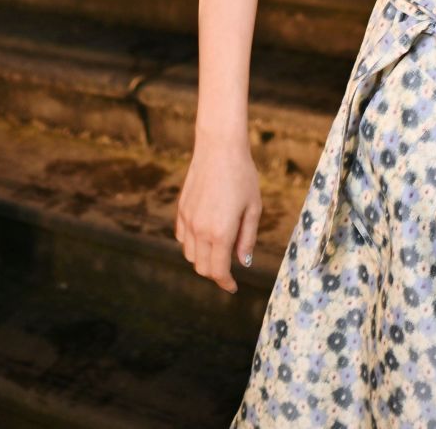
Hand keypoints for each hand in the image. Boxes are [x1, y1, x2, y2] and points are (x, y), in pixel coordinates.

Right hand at [175, 137, 261, 292]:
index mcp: (221, 233)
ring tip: (219, 252)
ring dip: (203, 260)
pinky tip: (205, 237)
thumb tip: (244, 262)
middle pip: (202, 268)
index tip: (233, 287)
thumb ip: (247, 238)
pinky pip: (183, 238)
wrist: (219, 148)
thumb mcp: (253, 208)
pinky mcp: (181, 210)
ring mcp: (188, 220)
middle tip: (229, 270)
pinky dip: (192, 245)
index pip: (218, 271)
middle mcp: (201, 230)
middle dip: (216, 274)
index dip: (226, 283)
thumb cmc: (242, 176)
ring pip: (190, 255)